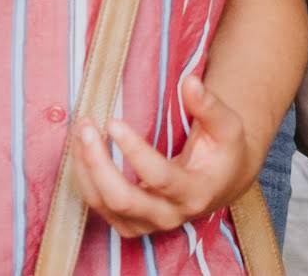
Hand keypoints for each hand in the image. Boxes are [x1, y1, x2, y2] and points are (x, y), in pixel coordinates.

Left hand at [74, 74, 257, 238]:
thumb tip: (190, 82)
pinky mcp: (130, 225)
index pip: (159, 177)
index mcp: (195, 193)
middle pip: (123, 200)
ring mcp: (147, 225)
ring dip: (86, 169)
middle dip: (98, 163)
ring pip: (104, 205)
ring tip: (80, 132)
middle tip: (86, 126)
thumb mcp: (227, 126)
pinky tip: (82, 151)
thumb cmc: (224, 150)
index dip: (133, 150)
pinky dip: (85, 179)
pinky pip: (99, 207)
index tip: (113, 121)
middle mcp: (169, 216)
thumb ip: (209, 106)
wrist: (222, 183)